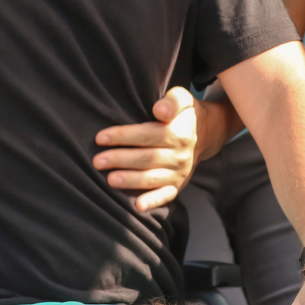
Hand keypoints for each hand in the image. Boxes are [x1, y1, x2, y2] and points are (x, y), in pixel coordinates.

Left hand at [93, 87, 209, 211]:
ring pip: (152, 178)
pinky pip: (166, 195)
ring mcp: (179, 173)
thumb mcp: (183, 98)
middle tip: (97, 161)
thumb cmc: (185, 114)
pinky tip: (138, 206)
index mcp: (179, 133)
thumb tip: (159, 110)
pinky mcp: (178, 185)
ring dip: (130, 180)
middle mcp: (180, 155)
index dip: (122, 136)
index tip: (100, 137)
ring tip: (110, 180)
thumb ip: (172, 101)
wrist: (207, 133)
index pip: (147, 135)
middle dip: (119, 160)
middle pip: (146, 158)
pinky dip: (152, 201)